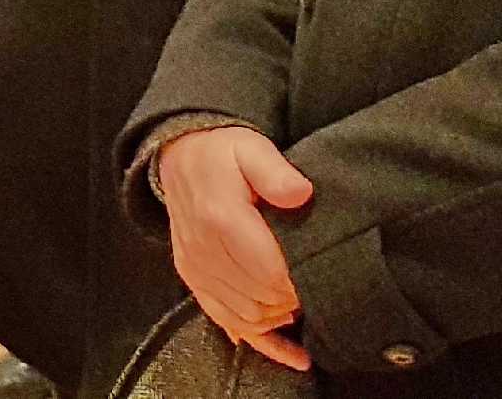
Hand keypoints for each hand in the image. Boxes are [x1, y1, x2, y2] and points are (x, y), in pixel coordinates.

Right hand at [160, 126, 315, 371]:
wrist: (179, 157)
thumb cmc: (222, 154)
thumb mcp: (251, 148)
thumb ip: (275, 171)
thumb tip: (301, 194)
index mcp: (220, 218)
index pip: (268, 271)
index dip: (299, 282)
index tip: (322, 275)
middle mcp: (203, 249)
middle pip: (258, 298)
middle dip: (292, 301)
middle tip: (317, 290)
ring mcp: (195, 268)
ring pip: (243, 315)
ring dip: (277, 318)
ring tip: (303, 309)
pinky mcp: (192, 279)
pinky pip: (224, 320)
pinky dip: (258, 339)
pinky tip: (291, 353)